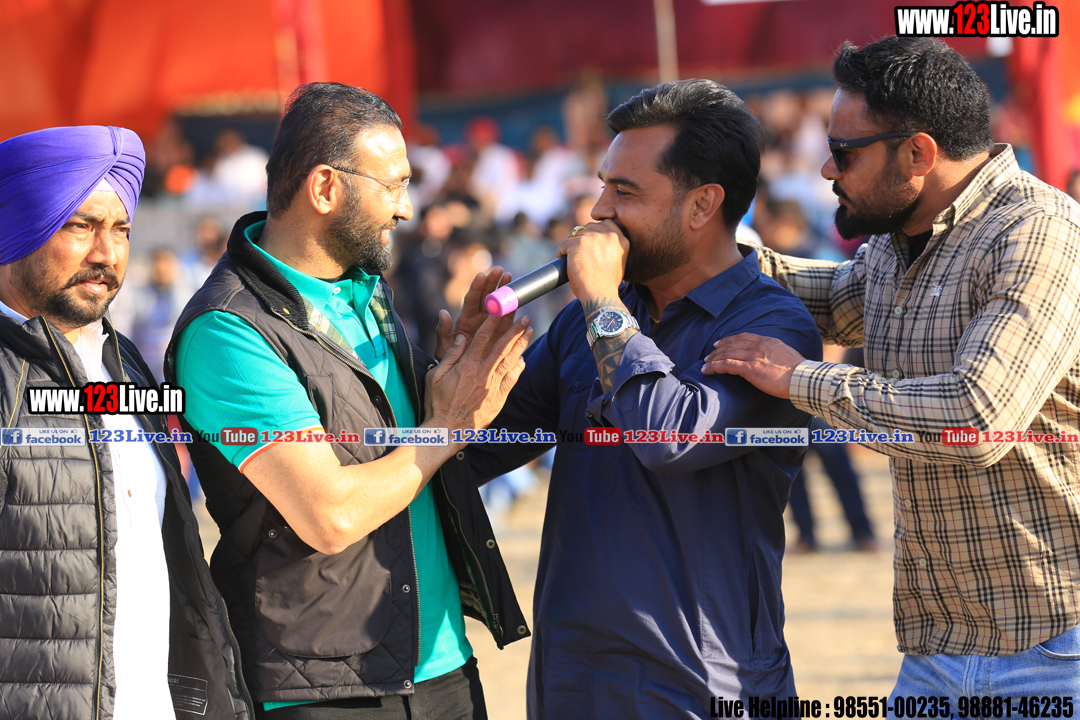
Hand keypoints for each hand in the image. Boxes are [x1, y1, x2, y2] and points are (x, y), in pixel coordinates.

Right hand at [426, 314, 532, 431]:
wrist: (447, 430)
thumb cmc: (437, 403)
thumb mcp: (435, 376)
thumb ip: (450, 355)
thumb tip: (460, 337)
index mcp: (466, 366)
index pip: (482, 338)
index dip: (492, 322)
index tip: (500, 310)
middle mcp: (482, 374)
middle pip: (502, 347)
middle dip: (515, 331)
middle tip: (525, 318)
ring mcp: (492, 386)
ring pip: (510, 361)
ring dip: (521, 345)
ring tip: (530, 331)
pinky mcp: (499, 398)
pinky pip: (512, 379)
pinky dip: (518, 367)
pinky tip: (523, 357)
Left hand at [433, 266, 514, 360]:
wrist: (466, 379)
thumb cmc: (451, 363)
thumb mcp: (444, 349)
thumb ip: (444, 332)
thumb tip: (442, 313)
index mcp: (465, 320)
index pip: (471, 300)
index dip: (476, 288)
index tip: (481, 275)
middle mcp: (479, 319)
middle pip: (487, 297)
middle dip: (493, 283)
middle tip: (500, 271)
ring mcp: (492, 324)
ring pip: (500, 304)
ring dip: (505, 291)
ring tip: (511, 278)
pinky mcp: (503, 332)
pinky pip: (510, 319)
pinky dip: (515, 310)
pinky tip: (521, 299)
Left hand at [556, 220, 627, 302]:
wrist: (600, 295)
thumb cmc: (608, 284)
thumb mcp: (619, 262)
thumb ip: (612, 248)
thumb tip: (598, 241)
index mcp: (621, 239)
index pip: (607, 223)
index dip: (595, 231)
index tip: (589, 240)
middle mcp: (609, 235)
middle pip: (590, 227)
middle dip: (582, 237)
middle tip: (577, 250)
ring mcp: (592, 238)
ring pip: (576, 233)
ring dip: (571, 243)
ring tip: (569, 255)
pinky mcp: (577, 243)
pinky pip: (565, 243)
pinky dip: (562, 251)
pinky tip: (562, 258)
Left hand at [701, 333, 804, 398]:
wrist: (802, 378)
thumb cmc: (798, 372)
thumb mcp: (786, 354)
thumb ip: (774, 352)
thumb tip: (770, 357)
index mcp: (767, 341)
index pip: (743, 337)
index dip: (729, 339)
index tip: (721, 343)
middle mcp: (758, 346)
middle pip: (732, 344)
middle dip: (718, 349)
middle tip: (709, 354)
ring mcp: (753, 356)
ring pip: (727, 354)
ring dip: (713, 358)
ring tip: (705, 364)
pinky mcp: (749, 368)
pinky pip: (727, 365)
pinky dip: (714, 366)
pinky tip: (707, 370)